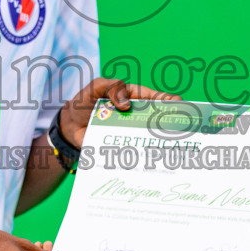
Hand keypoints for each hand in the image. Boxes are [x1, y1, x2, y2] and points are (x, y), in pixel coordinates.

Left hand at [58, 77, 178, 148]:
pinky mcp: (124, 146)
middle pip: (161, 121)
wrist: (69, 126)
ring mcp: (132, 132)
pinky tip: (150, 163)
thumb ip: (112, 87)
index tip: (181, 107)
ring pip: (152, 139)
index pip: (160, 98)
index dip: (174, 102)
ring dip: (161, 144)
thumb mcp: (96, 87)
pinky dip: (143, 157)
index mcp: (136, 97)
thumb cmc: (84, 101)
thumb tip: (126, 103)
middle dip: (173, 126)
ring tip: (169, 150)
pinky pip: (137, 152)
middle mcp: (138, 116)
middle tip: (180, 133)